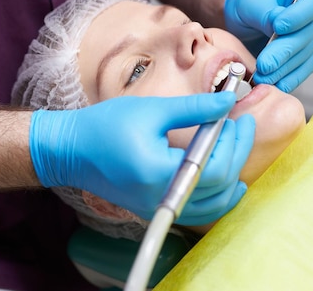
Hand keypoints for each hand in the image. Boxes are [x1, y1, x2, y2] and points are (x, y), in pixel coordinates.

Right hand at [29, 92, 255, 224]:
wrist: (70, 151)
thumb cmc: (104, 126)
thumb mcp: (152, 110)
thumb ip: (194, 109)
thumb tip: (228, 101)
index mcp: (160, 173)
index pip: (215, 168)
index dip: (235, 143)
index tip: (240, 118)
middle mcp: (162, 199)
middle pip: (219, 187)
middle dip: (238, 153)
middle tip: (242, 125)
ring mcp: (159, 208)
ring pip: (213, 205)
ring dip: (233, 177)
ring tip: (238, 146)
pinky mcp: (156, 208)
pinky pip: (198, 210)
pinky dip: (218, 197)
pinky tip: (230, 182)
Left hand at [224, 0, 312, 91]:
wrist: (248, 17)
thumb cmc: (251, 1)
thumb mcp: (252, 0)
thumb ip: (265, 13)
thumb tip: (276, 25)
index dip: (299, 16)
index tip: (278, 26)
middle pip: (308, 35)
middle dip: (284, 52)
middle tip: (265, 64)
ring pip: (305, 56)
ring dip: (283, 69)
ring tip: (262, 77)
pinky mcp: (310, 57)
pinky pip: (303, 70)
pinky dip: (289, 79)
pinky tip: (276, 85)